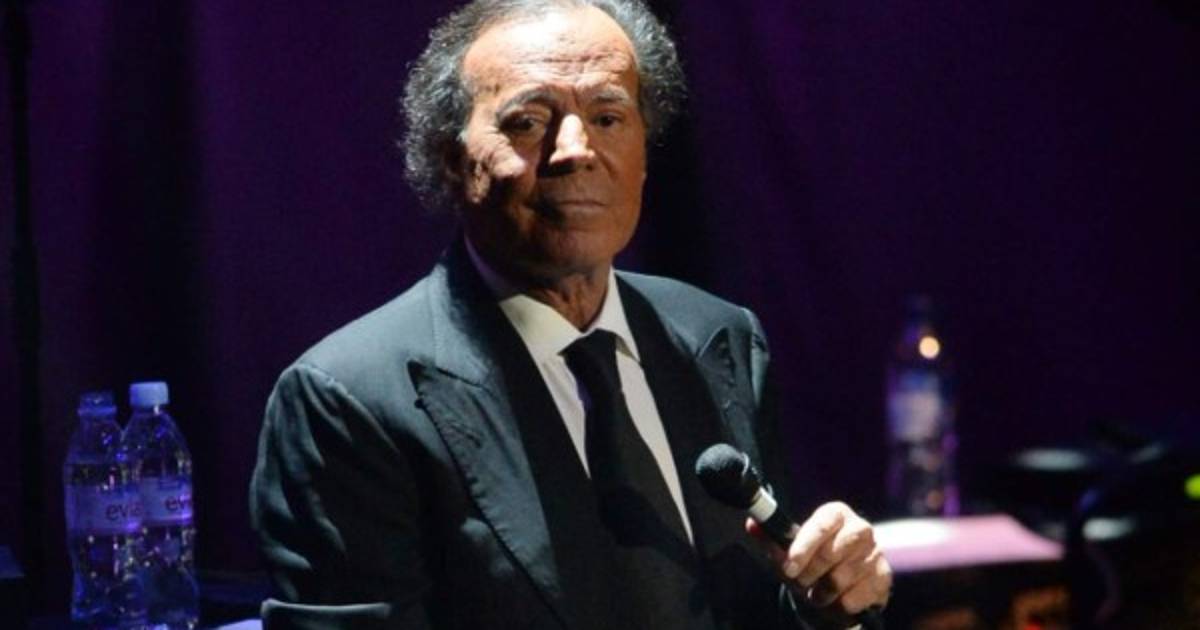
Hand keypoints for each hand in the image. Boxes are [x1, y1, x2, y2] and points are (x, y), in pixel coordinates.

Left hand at [746, 501, 891, 624]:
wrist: (834, 592)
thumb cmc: (809, 566)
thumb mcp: (788, 554)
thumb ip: (771, 540)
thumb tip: (753, 525)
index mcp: (836, 514)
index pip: (822, 523)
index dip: (804, 546)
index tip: (789, 567)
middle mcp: (860, 528)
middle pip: (833, 550)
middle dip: (811, 572)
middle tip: (801, 583)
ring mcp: (876, 552)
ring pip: (845, 575)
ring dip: (825, 591)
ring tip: (818, 594)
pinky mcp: (884, 577)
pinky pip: (862, 594)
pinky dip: (844, 603)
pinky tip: (837, 601)